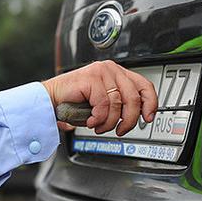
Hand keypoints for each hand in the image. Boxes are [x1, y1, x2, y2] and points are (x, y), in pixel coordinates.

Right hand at [42, 60, 157, 135]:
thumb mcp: (102, 102)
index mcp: (117, 73)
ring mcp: (101, 72)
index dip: (150, 103)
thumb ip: (118, 104)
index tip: (148, 117)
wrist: (50, 99)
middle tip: (120, 131)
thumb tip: (135, 116)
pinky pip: (103, 105)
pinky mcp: (91, 78)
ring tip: (99, 126)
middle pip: (134, 97)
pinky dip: (98, 118)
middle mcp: (111, 69)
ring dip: (109, 122)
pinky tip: (90, 121)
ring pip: (118, 104)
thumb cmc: (74, 101)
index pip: (144, 85)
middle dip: (129, 120)